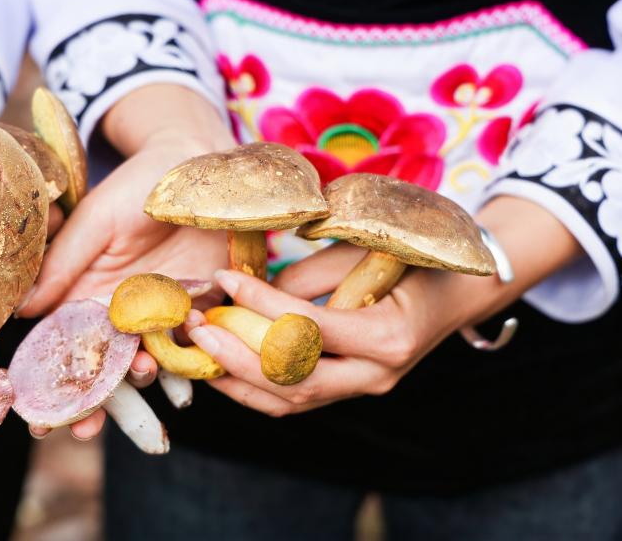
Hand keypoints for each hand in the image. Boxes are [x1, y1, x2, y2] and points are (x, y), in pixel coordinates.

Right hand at [18, 84, 235, 439]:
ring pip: (149, 364)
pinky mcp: (204, 310)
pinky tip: (182, 386)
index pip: (65, 344)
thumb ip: (63, 264)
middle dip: (94, 402)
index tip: (38, 415)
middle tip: (81, 432)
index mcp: (89, 292)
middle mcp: (124, 312)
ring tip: (136, 389)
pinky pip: (195, 350)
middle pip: (105, 366)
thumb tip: (19, 310)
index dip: (50, 379)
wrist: (200, 166)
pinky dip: (189, 370)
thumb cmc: (139, 185)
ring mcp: (164, 315)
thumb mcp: (94, 221)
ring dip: (141, 388)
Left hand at [183, 196, 581, 416]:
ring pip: (289, 400)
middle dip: (236, 354)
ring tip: (196, 351)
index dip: (261, 304)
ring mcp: (363, 388)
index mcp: (389, 337)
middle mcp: (377, 375)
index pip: (310, 328)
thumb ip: (308, 277)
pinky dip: (254, 388)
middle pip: (294, 379)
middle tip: (196, 325)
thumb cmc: (412, 262)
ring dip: (237, 378)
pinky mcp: (349, 390)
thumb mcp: (364, 254)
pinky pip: (295, 400)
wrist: (458, 294)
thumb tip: (247, 293)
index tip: (224, 276)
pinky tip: (221, 368)